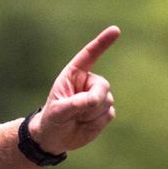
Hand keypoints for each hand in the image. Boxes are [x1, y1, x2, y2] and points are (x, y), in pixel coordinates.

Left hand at [31, 26, 118, 154]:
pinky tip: (84, 124)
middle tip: (76, 112)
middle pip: (103, 86)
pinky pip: (109, 114)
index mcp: (74, 75)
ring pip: (107, 102)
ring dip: (90, 115)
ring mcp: (98, 97)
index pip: (90, 55)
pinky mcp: (105, 111)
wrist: (55, 138)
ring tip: (76, 118)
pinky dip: (96, 123)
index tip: (115, 30)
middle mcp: (88, 83)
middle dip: (93, 100)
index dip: (102, 42)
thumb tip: (95, 100)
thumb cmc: (52, 120)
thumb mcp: (57, 111)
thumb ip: (75, 103)